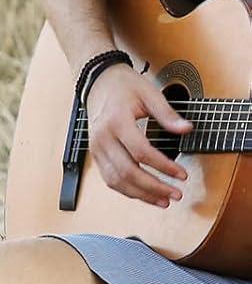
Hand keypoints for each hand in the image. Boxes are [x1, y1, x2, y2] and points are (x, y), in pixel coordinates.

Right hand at [85, 64, 190, 205]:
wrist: (98, 83)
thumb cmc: (124, 87)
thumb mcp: (150, 93)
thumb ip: (167, 114)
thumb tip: (186, 130)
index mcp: (116, 122)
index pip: (141, 152)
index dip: (163, 166)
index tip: (181, 174)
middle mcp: (103, 139)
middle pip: (127, 172)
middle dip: (153, 187)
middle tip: (174, 194)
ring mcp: (96, 149)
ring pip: (116, 181)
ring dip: (139, 194)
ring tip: (161, 200)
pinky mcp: (96, 155)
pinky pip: (109, 179)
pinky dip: (127, 190)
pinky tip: (143, 194)